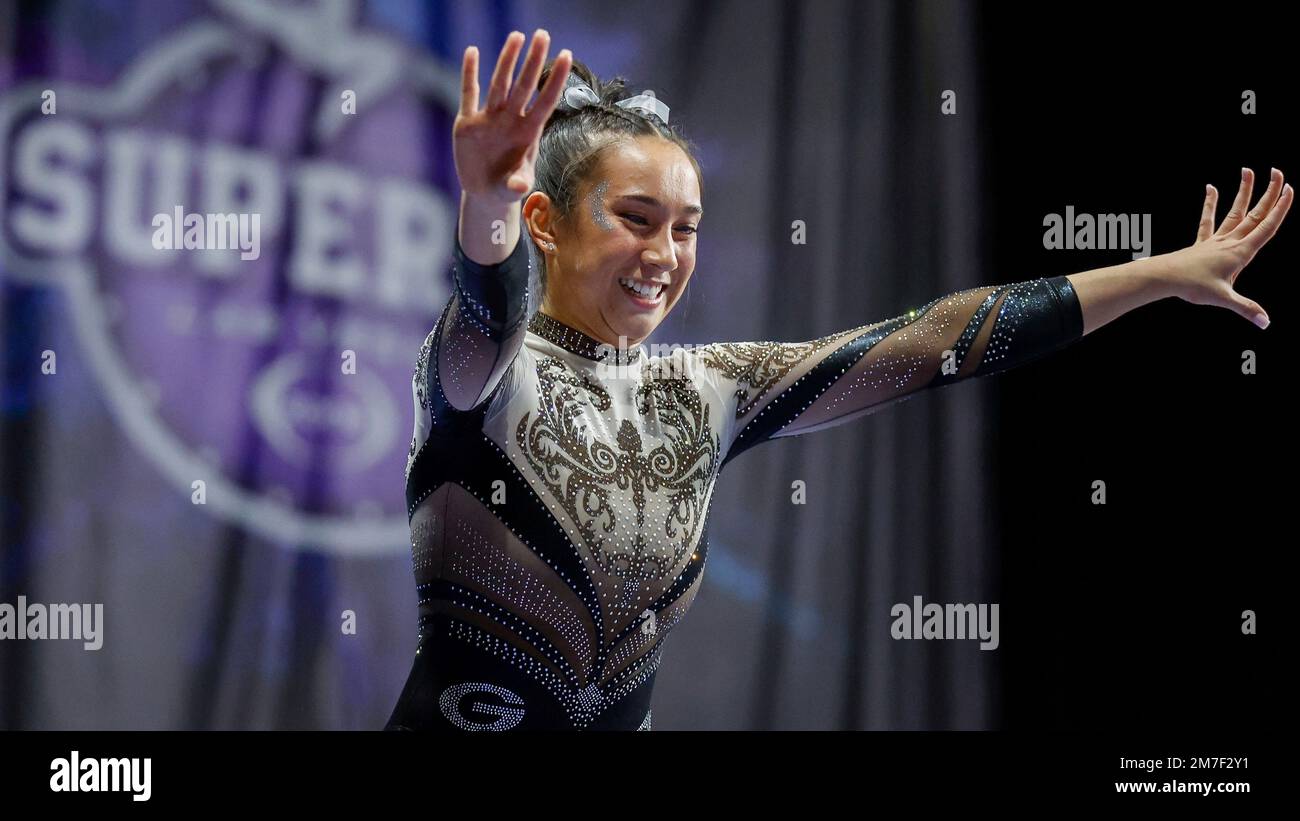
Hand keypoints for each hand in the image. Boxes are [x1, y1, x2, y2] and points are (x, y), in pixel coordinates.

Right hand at [453, 30, 571, 204]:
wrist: (485, 193)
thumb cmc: (507, 189)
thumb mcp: (512, 190)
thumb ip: (517, 184)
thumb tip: (520, 186)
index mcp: (527, 133)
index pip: (545, 100)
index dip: (555, 79)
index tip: (566, 55)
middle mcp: (511, 120)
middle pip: (524, 85)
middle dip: (532, 60)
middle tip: (542, 34)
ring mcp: (490, 119)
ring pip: (500, 83)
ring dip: (507, 60)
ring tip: (517, 35)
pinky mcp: (468, 123)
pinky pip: (469, 93)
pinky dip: (469, 72)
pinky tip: (473, 51)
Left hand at [1163, 167, 1291, 328]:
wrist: (1164, 277)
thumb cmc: (1192, 286)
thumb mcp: (1223, 299)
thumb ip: (1246, 309)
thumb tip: (1266, 323)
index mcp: (1241, 252)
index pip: (1266, 226)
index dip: (1280, 208)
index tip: (1290, 189)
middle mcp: (1231, 242)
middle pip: (1255, 214)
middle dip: (1269, 193)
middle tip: (1279, 172)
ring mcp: (1216, 241)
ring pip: (1235, 212)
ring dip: (1243, 191)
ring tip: (1248, 170)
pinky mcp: (1202, 243)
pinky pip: (1208, 220)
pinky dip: (1210, 203)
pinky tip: (1211, 187)